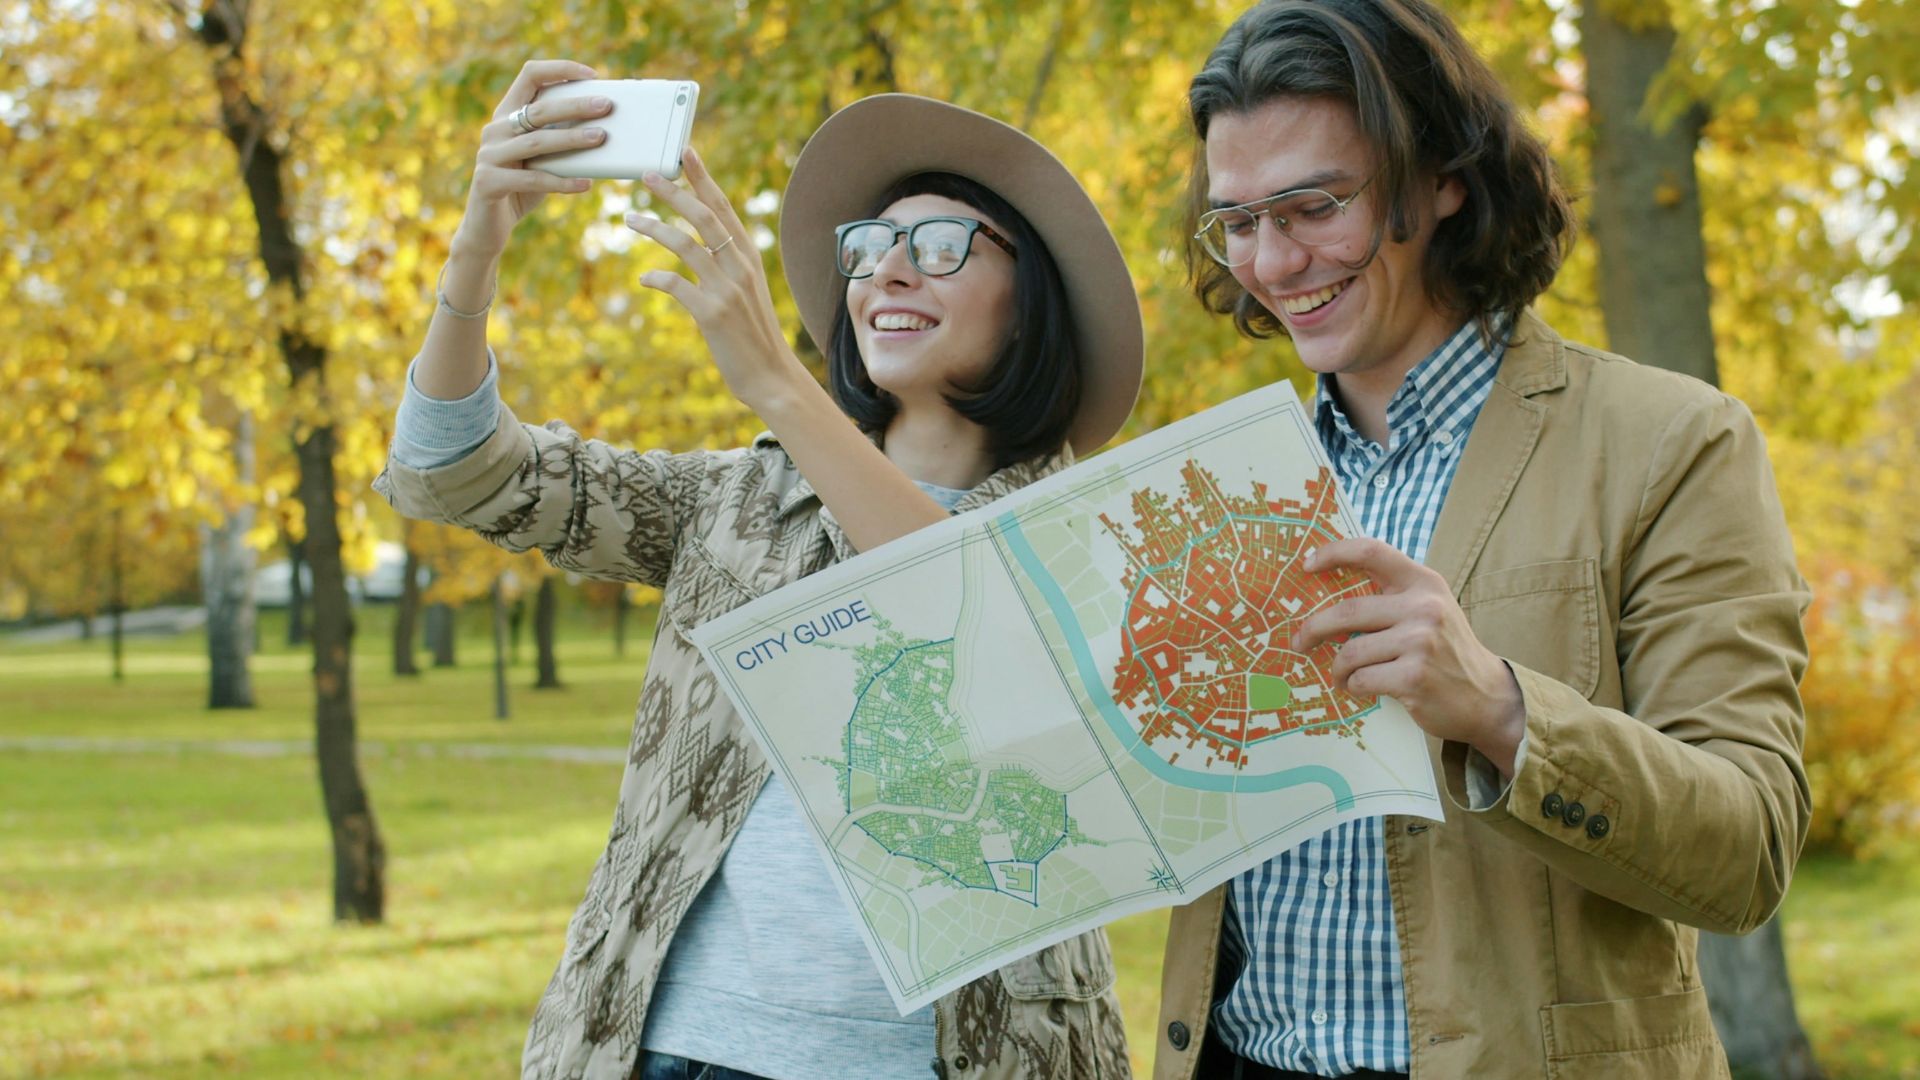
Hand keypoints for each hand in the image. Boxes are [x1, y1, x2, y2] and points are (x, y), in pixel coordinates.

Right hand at [453, 59, 610, 260]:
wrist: (486, 229)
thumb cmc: (522, 188)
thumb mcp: (543, 160)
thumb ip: (561, 141)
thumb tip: (607, 129)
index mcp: (507, 114)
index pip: (530, 75)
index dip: (560, 70)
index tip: (593, 75)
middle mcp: (494, 130)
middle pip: (539, 109)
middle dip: (575, 105)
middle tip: (607, 105)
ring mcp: (489, 155)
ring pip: (537, 142)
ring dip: (572, 139)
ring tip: (602, 138)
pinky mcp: (489, 182)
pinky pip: (532, 179)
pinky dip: (562, 182)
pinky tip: (587, 184)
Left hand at [624, 147, 811, 408]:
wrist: (771, 377)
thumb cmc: (752, 336)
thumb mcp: (744, 293)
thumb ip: (724, 266)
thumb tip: (693, 249)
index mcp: (749, 258)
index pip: (724, 208)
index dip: (703, 179)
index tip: (685, 152)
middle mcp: (740, 268)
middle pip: (704, 217)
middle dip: (674, 192)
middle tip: (648, 174)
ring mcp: (727, 290)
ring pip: (686, 245)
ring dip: (655, 228)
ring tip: (630, 219)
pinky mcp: (712, 314)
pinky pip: (676, 285)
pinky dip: (656, 277)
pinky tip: (644, 278)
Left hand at [1296, 537, 1526, 774]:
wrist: (1486, 696)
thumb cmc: (1446, 651)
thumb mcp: (1429, 610)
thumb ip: (1392, 597)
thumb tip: (1328, 595)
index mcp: (1423, 583)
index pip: (1371, 551)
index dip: (1334, 553)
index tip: (1307, 565)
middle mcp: (1423, 607)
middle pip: (1347, 611)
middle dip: (1313, 629)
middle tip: (1300, 642)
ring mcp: (1420, 642)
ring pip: (1350, 651)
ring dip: (1338, 668)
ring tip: (1342, 675)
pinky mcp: (1414, 677)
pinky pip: (1361, 679)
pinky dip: (1353, 687)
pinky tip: (1360, 688)